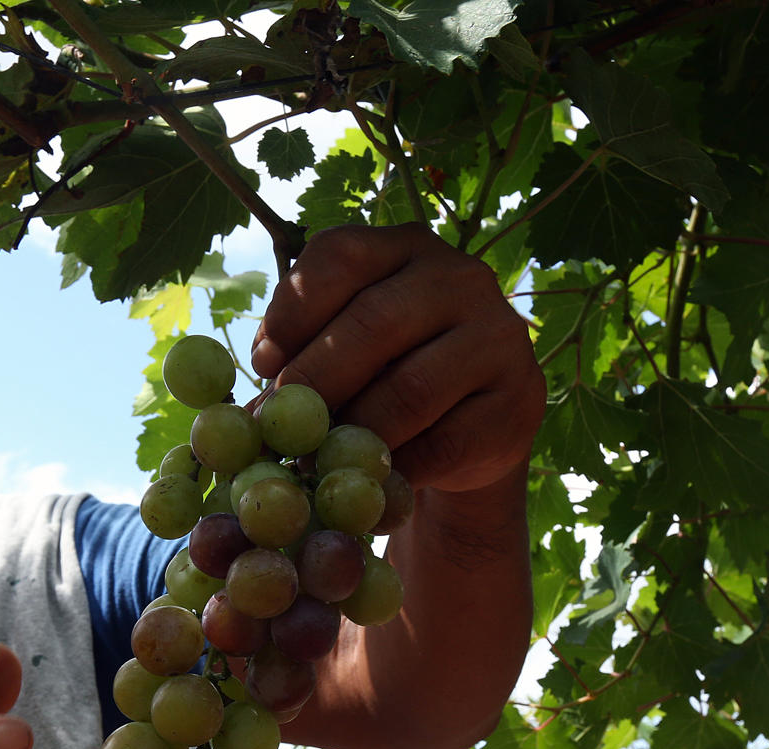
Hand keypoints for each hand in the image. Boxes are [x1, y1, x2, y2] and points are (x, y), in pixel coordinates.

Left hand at [250, 224, 544, 493]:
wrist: (469, 433)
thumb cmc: (387, 378)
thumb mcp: (347, 349)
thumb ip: (303, 356)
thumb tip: (249, 412)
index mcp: (405, 247)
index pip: (341, 255)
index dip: (292, 309)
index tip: (263, 362)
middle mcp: (460, 277)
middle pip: (374, 323)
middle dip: (315, 379)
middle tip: (278, 424)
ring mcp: (499, 336)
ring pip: (410, 390)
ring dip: (352, 433)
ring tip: (315, 461)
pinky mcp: (519, 400)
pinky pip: (444, 443)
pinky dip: (396, 469)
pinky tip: (368, 481)